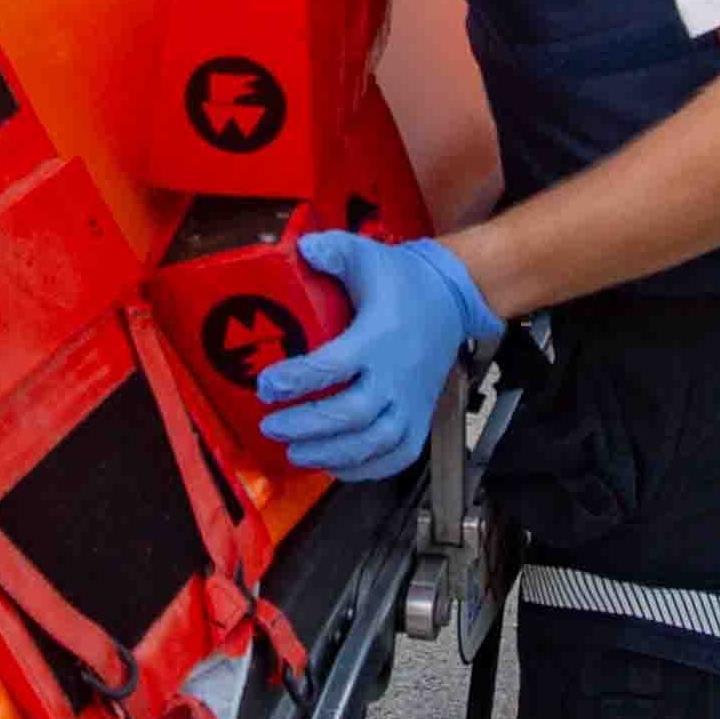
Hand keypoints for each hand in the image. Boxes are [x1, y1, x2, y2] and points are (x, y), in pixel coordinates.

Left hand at [247, 230, 493, 478]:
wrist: (453, 298)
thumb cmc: (400, 280)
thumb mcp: (366, 255)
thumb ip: (334, 250)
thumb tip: (301, 248)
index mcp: (377, 337)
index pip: (333, 365)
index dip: (297, 380)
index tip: (266, 385)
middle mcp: (396, 375)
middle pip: (351, 413)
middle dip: (307, 425)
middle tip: (271, 426)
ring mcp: (411, 403)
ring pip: (373, 441)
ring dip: (331, 453)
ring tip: (294, 452)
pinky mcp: (420, 419)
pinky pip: (396, 457)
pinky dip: (365, 469)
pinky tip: (333, 467)